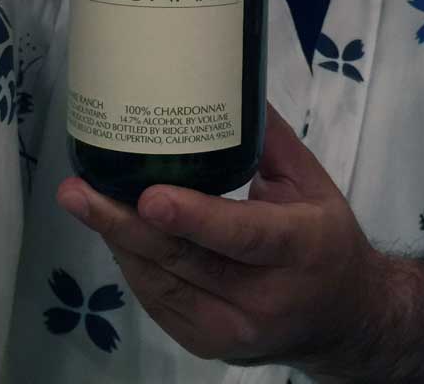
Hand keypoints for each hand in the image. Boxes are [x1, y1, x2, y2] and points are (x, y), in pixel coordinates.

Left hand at [56, 106, 383, 375]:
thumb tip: (226, 80)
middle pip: (183, 261)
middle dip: (123, 224)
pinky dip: (132, 262)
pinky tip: (111, 229)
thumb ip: (269, 138)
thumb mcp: (313, 183)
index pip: (241, 235)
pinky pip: (157, 300)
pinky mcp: (206, 345)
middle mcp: (263, 298)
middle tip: (79, 191)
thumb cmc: (327, 240)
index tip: (149, 197)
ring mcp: (231, 330)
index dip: (194, 217)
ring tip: (81, 200)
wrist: (344, 320)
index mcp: (299, 248)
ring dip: (116, 240)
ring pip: (160, 283)